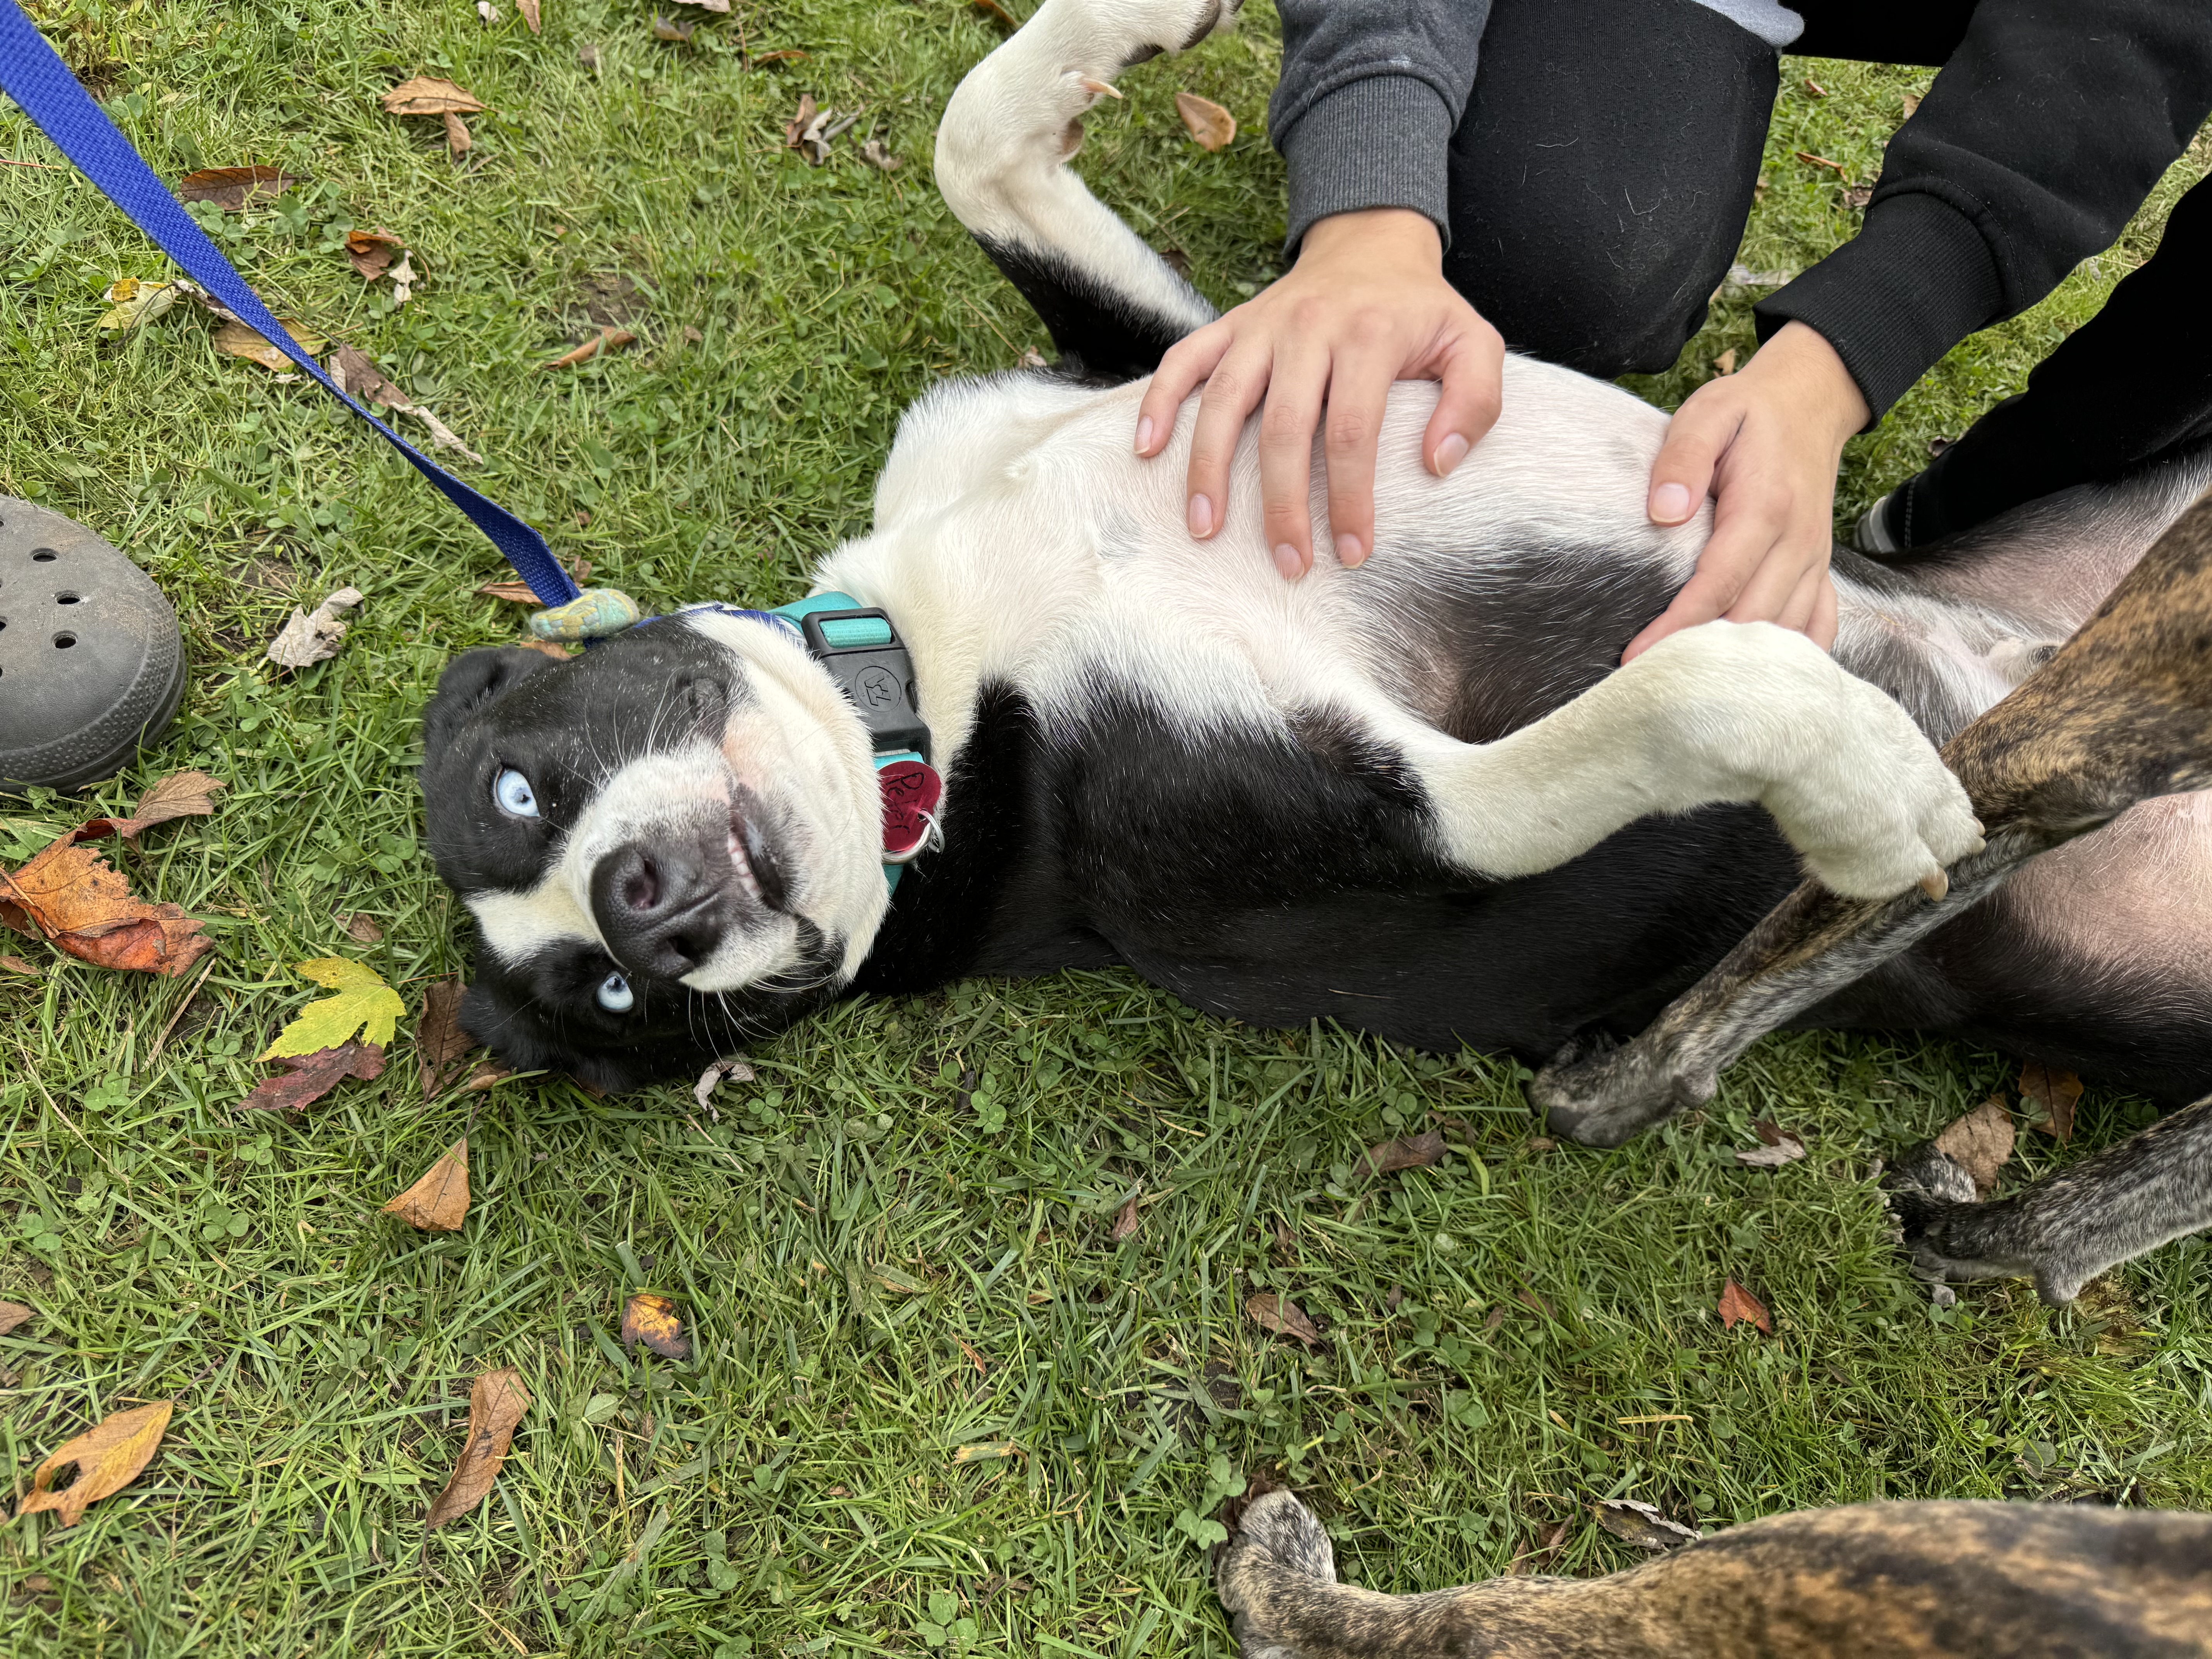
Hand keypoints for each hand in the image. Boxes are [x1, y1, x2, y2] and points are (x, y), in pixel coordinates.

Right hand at [1134, 207, 1502, 578]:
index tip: (1353, 553)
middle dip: (1282, 505)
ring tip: (1204, 527)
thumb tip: (1435, 465)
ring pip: (1224, 401)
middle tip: (1289, 564)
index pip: (1352, 432)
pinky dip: (1160, 401)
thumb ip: (1475, 402)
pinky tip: (1147, 449)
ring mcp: (1261, 326)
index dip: (1350, 499)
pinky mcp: (1230, 324)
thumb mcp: (1475, 343)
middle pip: (1283, 429)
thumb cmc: (1421, 311)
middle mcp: (1308, 327)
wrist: (1372, 243)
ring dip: (1207, 468)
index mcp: (1368, 335)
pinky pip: (1184, 359)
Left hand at [1623, 321, 1870, 662]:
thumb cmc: (1750, 411)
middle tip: (1655, 686)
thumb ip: (1681, 457)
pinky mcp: (1820, 567)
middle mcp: (1798, 542)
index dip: (1677, 628)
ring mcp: (1814, 558)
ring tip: (1695, 692)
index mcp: (1765, 508)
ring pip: (1787, 630)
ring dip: (1746, 667)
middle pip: (1753, 620)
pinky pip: (1819, 624)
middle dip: (1704, 658)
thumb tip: (1664, 510)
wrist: (1811, 401)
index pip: (1718, 584)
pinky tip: (1762, 684)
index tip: (1638, 658)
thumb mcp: (1708, 413)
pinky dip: (1795, 657)